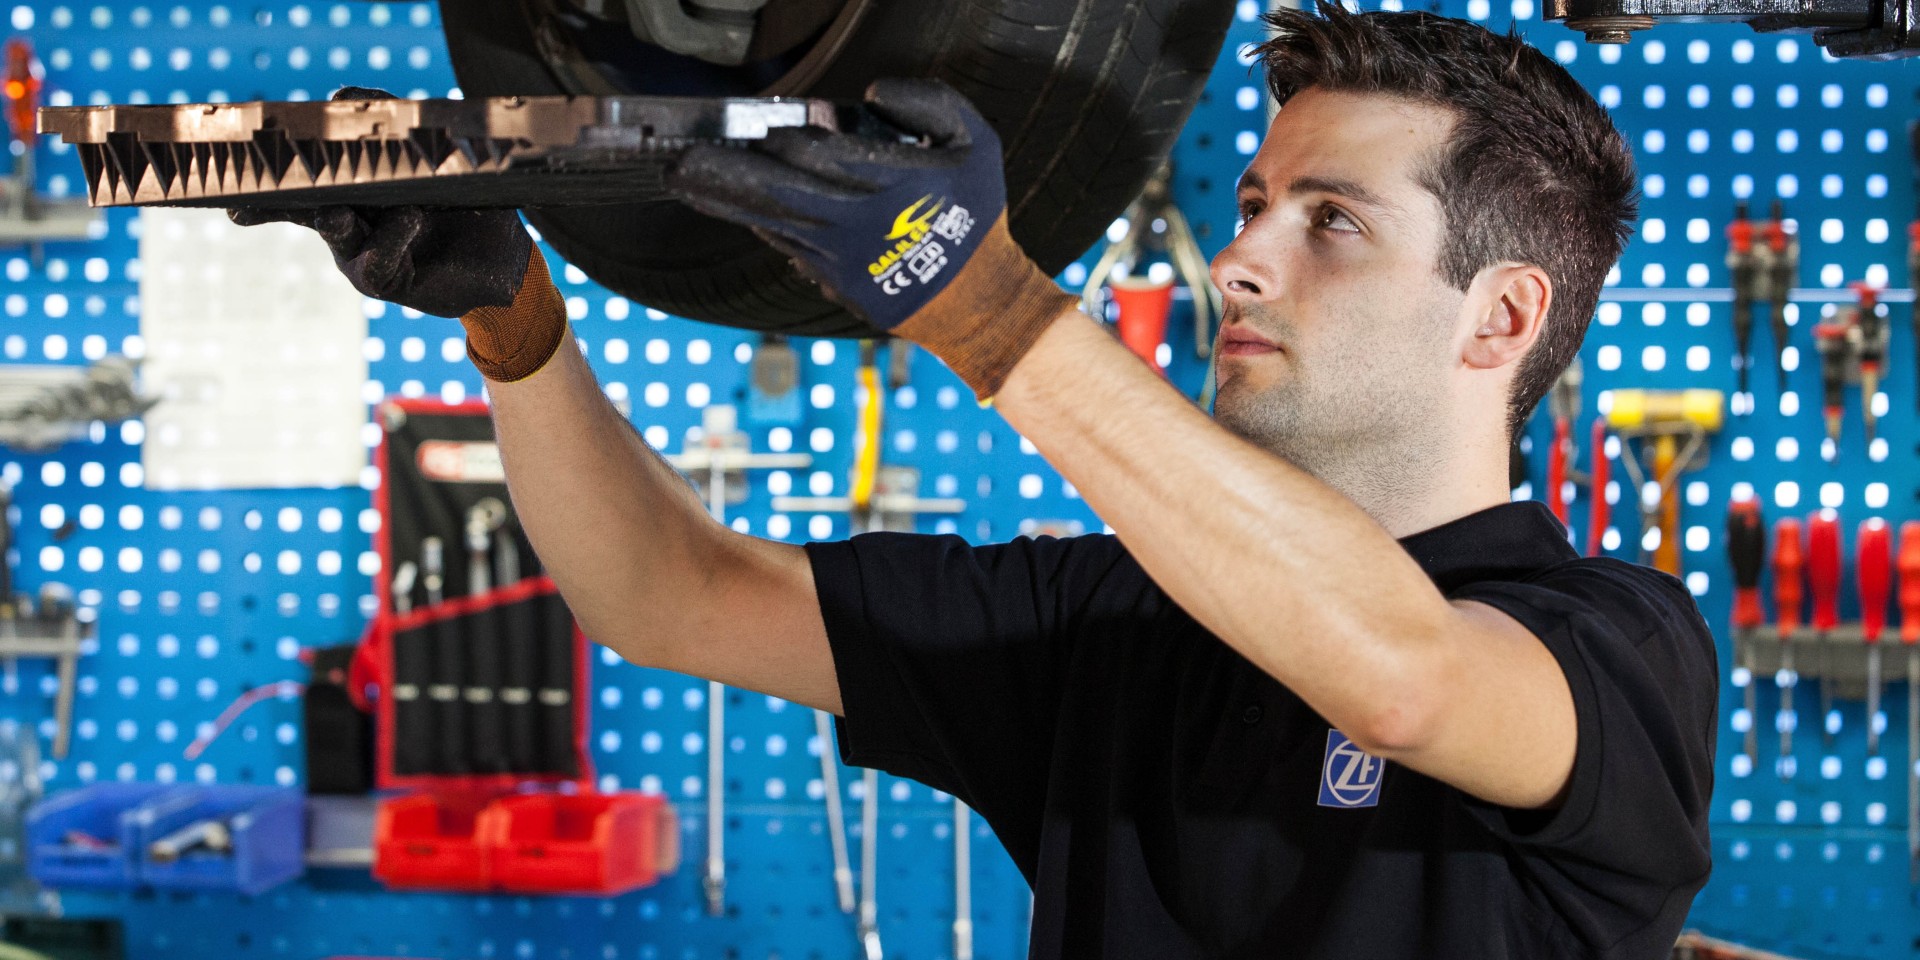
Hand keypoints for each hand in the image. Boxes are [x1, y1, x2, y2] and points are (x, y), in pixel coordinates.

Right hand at [228, 87, 565, 382]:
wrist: (504, 256)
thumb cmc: (466, 197)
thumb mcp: (434, 150)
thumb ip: (391, 121)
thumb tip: (343, 93)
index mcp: (350, 186)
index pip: (303, 171)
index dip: (269, 166)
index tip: (236, 159)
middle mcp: (347, 220)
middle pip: (301, 204)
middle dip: (274, 199)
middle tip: (253, 196)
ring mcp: (362, 252)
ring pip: (334, 234)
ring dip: (334, 219)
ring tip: (338, 211)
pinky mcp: (387, 281)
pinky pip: (375, 262)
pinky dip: (391, 237)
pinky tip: (412, 218)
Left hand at [667, 79, 1074, 398]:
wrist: (976, 302)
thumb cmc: (975, 218)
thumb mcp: (977, 144)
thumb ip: (932, 104)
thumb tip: (874, 92)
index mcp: (896, 183)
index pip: (821, 154)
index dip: (787, 138)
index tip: (773, 126)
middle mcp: (860, 221)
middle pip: (780, 189)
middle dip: (730, 170)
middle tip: (685, 155)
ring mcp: (841, 257)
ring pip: (770, 220)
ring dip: (723, 198)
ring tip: (682, 178)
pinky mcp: (831, 280)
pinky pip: (783, 244)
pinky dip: (754, 223)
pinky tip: (727, 205)